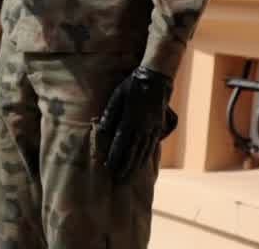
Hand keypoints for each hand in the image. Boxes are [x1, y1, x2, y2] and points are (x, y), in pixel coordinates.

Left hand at [96, 66, 173, 182]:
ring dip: (135, 165)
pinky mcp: (158, 127)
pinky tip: (142, 163)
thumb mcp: (117, 96)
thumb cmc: (132, 86)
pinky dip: (146, 156)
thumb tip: (101, 129)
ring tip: (128, 176)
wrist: (155, 79)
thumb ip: (109, 114)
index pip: (120, 144)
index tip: (107, 167)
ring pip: (143, 151)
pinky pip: (152, 146)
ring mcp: (151, 128)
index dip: (114, 157)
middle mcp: (141, 128)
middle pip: (132, 152)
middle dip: (124, 166)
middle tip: (117, 179)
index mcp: (129, 120)